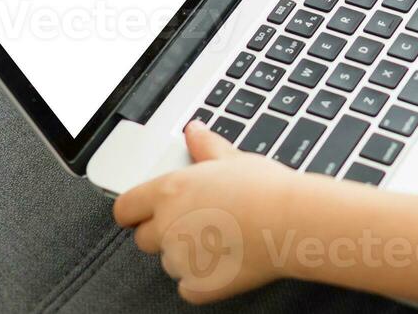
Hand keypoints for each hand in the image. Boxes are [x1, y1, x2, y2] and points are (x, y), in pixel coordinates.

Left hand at [115, 122, 301, 303]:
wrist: (292, 222)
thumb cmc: (266, 189)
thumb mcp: (232, 158)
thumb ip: (205, 146)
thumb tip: (193, 131)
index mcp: (170, 192)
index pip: (125, 208)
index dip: (135, 210)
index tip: (144, 211)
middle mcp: (168, 226)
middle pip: (144, 237)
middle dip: (164, 232)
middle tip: (196, 221)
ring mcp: (181, 260)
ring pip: (169, 262)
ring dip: (186, 254)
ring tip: (221, 237)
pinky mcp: (198, 286)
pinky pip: (189, 286)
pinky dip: (203, 279)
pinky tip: (226, 260)